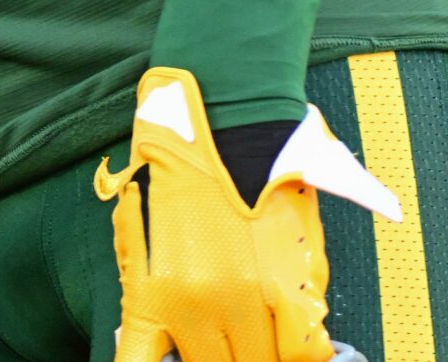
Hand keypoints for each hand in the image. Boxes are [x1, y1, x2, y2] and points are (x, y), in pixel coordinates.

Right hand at [94, 68, 398, 361]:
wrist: (217, 111)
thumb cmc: (267, 162)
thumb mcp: (307, 229)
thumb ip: (309, 285)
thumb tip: (312, 340)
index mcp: (282, 288)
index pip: (298, 357)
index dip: (298, 357)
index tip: (287, 346)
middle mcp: (235, 301)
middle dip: (256, 351)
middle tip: (250, 333)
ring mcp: (186, 297)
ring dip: (217, 352)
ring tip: (218, 332)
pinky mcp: (145, 289)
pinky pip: (136, 357)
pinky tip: (167, 359)